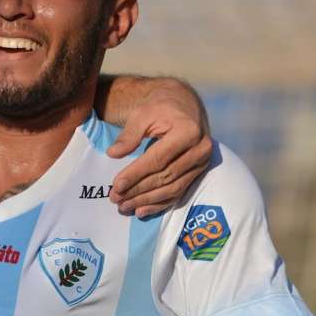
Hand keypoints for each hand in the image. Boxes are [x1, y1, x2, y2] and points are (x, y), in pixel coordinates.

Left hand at [106, 88, 212, 216]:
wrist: (184, 104)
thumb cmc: (161, 107)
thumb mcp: (143, 114)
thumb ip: (129, 135)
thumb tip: (113, 154)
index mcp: (187, 132)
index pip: (158, 160)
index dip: (136, 174)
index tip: (116, 185)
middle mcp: (199, 150)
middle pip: (165, 177)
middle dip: (138, 191)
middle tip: (116, 199)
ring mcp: (202, 163)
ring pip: (172, 189)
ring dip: (146, 201)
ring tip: (125, 207)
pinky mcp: (199, 172)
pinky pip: (178, 192)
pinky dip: (159, 204)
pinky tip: (142, 210)